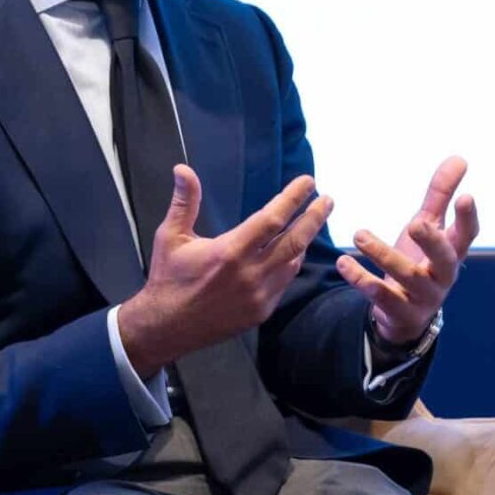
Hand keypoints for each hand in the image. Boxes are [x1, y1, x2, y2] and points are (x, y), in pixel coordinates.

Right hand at [117, 168, 332, 377]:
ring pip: (293, 262)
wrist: (166, 327)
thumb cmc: (168, 277)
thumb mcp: (171, 236)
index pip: (272, 218)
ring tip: (311, 221)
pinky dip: (290, 264)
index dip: (293, 198)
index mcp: (230, 251)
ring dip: (304, 241)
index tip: (308, 182)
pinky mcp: (262, 311)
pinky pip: (284, 282)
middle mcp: (250, 273)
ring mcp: (259, 295)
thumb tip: (182, 168)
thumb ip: (184, 202)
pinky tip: (291, 252)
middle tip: (328, 200)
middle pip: (295, 240)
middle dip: (315, 217)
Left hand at [338, 155, 479, 346]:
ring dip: (383, 255)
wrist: (406, 316)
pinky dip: (361, 280)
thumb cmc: (420, 263)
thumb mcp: (429, 227)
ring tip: (359, 235)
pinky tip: (343, 263)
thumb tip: (459, 158)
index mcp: (452, 253)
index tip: (466, 196)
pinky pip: (381, 297)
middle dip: (431, 241)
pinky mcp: (400, 313)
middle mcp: (443, 276)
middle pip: (444, 260)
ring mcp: (423, 297)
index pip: (467, 234)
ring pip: (407, 277)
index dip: (468, 218)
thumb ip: (440, 196)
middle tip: (416, 223)